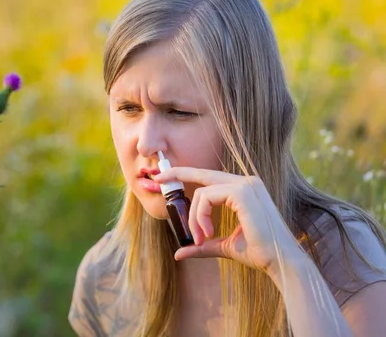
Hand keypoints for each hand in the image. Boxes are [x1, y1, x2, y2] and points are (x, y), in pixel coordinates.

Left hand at [154, 167, 301, 273]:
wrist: (280, 263)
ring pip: (202, 193)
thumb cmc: (258, 254)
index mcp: (244, 189)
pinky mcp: (242, 192)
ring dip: (194, 218)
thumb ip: (203, 244)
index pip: (209, 177)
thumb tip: (179, 252)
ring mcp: (246, 185)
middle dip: (177, 174)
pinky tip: (207, 234)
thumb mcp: (224, 246)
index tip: (164, 177)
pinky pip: (207, 198)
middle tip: (157, 178)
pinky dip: (200, 217)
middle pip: (203, 174)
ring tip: (201, 238)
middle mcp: (246, 182)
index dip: (186, 174)